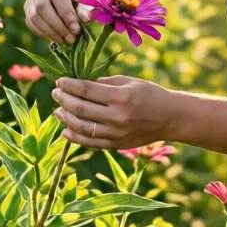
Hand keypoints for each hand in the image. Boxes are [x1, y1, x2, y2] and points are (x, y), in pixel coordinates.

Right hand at [24, 0, 89, 45]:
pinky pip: (31, 22)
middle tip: (72, 38)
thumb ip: (88, 5)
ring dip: (50, 32)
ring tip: (67, 40)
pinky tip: (58, 38)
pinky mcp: (28, 6)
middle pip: (42, 4)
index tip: (76, 29)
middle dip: (57, 25)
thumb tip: (87, 18)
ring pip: (34, 16)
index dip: (66, 12)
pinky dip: (43, 33)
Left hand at [52, 74, 177, 150]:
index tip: (60, 81)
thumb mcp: (129, 82)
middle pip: (81, 108)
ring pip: (82, 128)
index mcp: (121, 96)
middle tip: (55, 93)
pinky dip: (75, 138)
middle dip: (64, 99)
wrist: (170, 117)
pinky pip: (91, 143)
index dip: (69, 85)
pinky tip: (66, 130)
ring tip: (58, 111)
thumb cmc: (150, 94)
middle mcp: (117, 116)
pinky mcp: (117, 145)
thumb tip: (80, 85)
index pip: (86, 90)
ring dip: (66, 119)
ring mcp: (117, 133)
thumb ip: (104, 83)